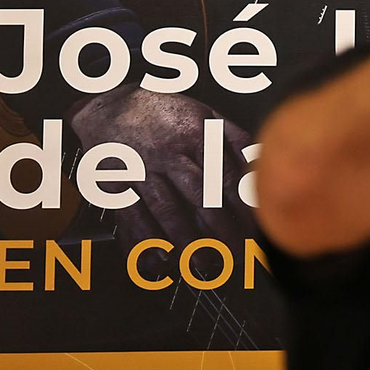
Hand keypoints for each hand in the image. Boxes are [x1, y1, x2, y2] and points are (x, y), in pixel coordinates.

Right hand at [66, 86, 254, 254]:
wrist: (108, 105)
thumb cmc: (164, 113)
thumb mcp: (204, 114)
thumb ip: (234, 141)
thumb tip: (261, 166)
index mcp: (197, 134)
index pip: (227, 176)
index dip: (244, 206)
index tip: (257, 228)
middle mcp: (170, 152)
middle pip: (202, 196)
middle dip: (223, 229)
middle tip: (238, 253)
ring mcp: (142, 169)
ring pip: (169, 209)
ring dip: (189, 241)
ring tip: (206, 264)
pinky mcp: (117, 184)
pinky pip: (133, 215)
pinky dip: (147, 239)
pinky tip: (161, 258)